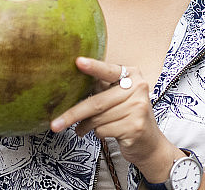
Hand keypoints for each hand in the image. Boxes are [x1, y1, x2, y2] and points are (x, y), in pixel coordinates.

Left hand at [50, 58, 178, 178]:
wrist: (150, 143)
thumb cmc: (127, 115)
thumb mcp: (117, 96)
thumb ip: (101, 87)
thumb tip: (70, 84)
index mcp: (132, 75)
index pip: (108, 70)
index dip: (92, 67)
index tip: (77, 62)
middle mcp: (138, 88)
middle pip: (97, 101)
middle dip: (73, 114)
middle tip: (55, 124)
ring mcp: (139, 107)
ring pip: (98, 118)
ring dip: (85, 126)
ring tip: (83, 129)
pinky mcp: (135, 126)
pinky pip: (103, 130)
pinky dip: (97, 134)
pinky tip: (103, 133)